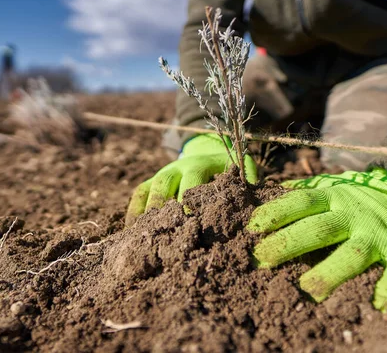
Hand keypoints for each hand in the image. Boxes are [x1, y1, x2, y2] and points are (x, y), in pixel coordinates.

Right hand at [126, 134, 256, 225]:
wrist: (209, 147)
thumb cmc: (229, 167)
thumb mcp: (242, 170)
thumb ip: (246, 187)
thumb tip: (255, 215)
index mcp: (201, 165)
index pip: (192, 186)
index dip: (191, 206)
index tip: (193, 228)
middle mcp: (178, 167)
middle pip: (165, 187)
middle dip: (164, 210)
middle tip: (166, 236)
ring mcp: (163, 173)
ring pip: (149, 191)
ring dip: (146, 213)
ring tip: (144, 238)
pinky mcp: (152, 180)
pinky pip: (138, 194)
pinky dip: (132, 212)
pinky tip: (130, 233)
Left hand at [246, 168, 386, 310]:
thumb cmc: (351, 199)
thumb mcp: (326, 187)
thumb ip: (298, 191)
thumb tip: (257, 190)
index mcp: (332, 197)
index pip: (301, 202)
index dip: (277, 212)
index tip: (253, 228)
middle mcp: (353, 214)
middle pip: (320, 229)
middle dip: (290, 243)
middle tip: (264, 259)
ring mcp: (377, 234)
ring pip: (353, 254)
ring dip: (330, 272)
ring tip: (308, 289)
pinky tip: (379, 306)